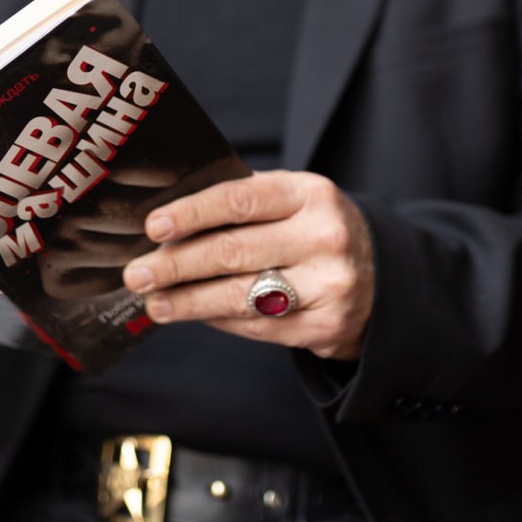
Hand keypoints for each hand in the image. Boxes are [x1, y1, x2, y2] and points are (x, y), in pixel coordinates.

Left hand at [122, 170, 374, 359]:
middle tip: (137, 274)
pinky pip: (258, 328)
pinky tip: (193, 314)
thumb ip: (242, 203)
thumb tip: (168, 221)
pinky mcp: (326, 328)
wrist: (384, 276)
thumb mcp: (293, 200)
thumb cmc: (314, 228)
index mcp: (310, 193)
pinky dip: (219, 321)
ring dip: (189, 302)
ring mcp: (329, 286)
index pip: (240, 200)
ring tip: (155, 303)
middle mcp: (324, 237)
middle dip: (177, 265)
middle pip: (234, 252)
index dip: (192, 213)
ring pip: (241, 297)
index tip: (153, 227)